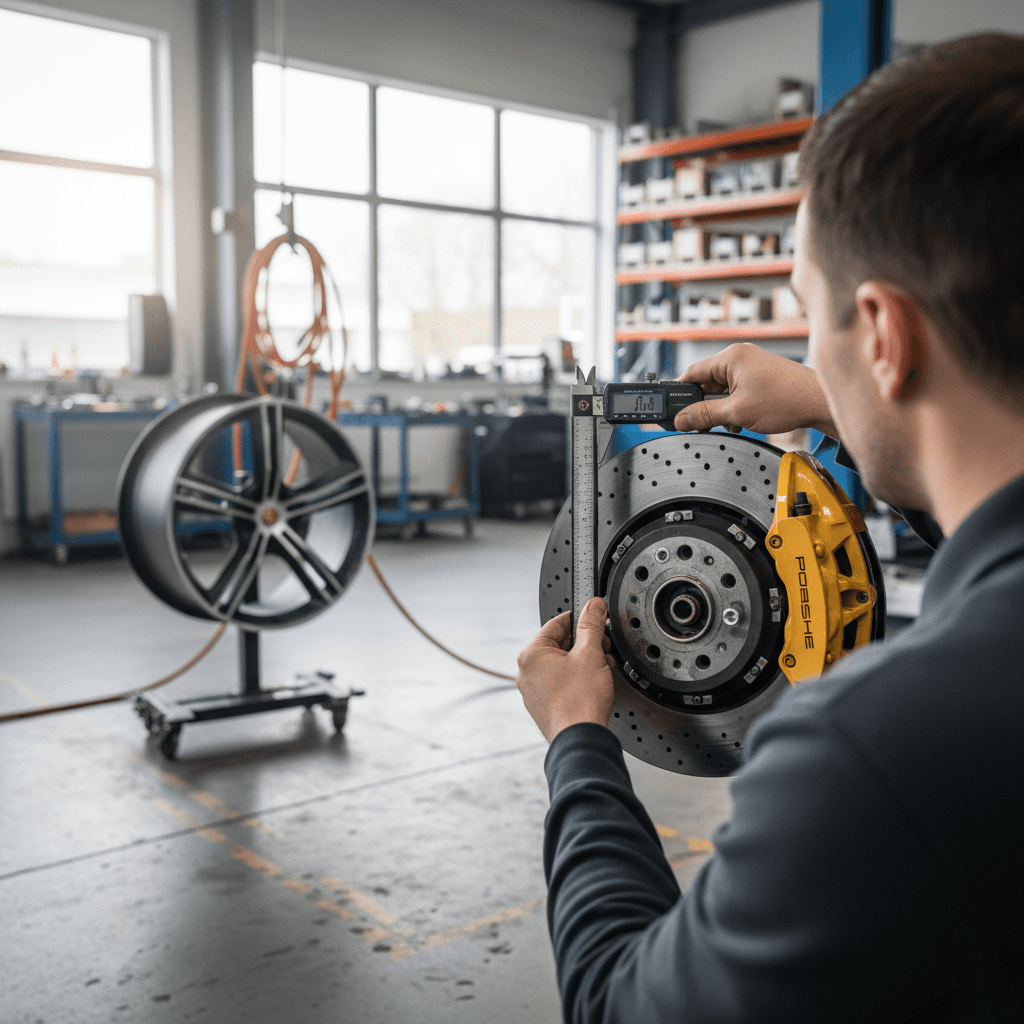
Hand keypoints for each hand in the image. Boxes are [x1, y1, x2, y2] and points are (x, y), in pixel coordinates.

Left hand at [516, 597, 615, 742]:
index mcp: (531, 654)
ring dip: (582, 663)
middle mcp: (526, 672)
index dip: (580, 620)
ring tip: (599, 670)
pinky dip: (575, 680)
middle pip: (558, 645)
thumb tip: (593, 606)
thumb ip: (591, 625)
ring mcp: (532, 691)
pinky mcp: (542, 705)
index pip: (557, 624)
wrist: (580, 739)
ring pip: (560, 665)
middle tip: (601, 650)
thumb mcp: (590, 654)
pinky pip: (559, 683)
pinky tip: (591, 685)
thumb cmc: (580, 701)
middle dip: (584, 645)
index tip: (594, 617)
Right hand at [673, 343, 838, 437]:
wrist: (820, 402)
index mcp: (730, 357)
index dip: (679, 395)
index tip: (672, 411)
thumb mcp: (737, 412)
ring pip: (722, 389)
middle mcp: (740, 356)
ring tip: (731, 422)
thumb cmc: (787, 400)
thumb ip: (704, 415)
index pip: (692, 373)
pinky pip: (736, 390)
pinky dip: (735, 406)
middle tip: (701, 423)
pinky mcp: (761, 375)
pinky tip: (743, 419)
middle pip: (706, 382)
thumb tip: (681, 419)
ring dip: (721, 408)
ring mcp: (751, 365)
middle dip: (703, 405)